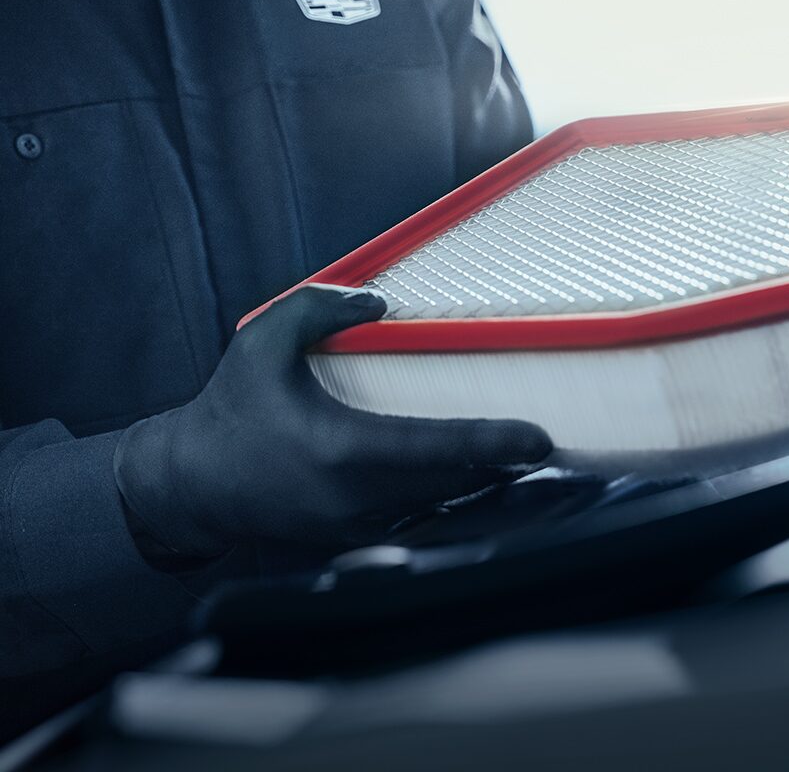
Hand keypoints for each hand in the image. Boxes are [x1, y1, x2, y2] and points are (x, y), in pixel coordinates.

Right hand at [114, 285, 551, 557]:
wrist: (190, 486)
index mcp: (339, 451)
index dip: (491, 444)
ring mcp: (355, 529)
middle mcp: (354, 499)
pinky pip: (417, 520)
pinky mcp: (352, 541)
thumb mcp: (260, 343)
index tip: (538, 438)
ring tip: (521, 459)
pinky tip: (474, 478)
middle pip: (453, 485)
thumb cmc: (229, 412)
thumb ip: (317, 308)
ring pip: (439, 508)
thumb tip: (377, 299)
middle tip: (546, 443)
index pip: (434, 450)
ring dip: (482, 485)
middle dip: (503, 466)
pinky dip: (449, 499)